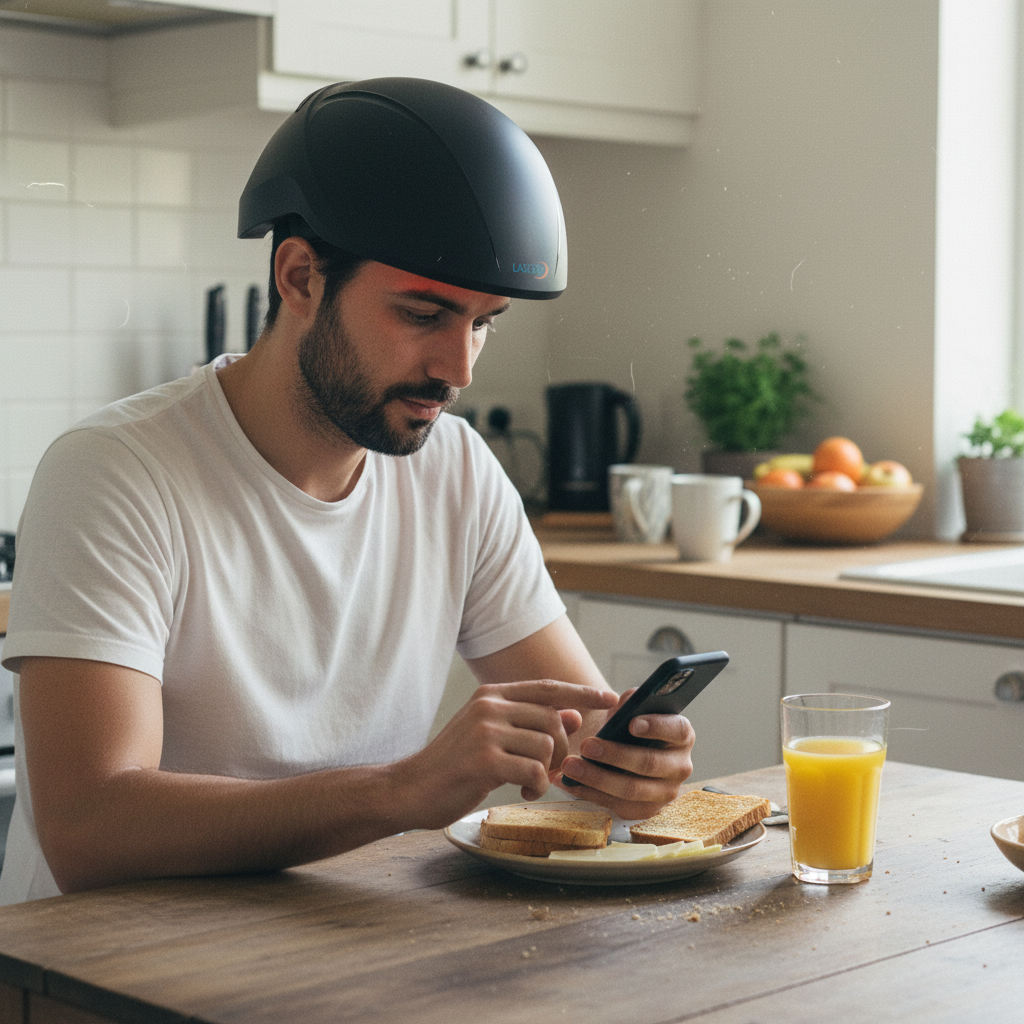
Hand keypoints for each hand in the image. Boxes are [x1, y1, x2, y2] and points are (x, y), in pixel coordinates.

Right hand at [397, 680, 618, 829]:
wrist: (411, 788)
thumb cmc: (454, 764)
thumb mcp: (492, 735)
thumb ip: (530, 723)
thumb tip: (574, 714)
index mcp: (491, 695)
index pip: (547, 687)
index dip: (581, 692)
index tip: (610, 697)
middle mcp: (489, 706)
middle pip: (552, 719)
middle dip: (561, 748)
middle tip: (549, 768)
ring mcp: (485, 731)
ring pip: (546, 745)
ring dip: (547, 770)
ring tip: (529, 782)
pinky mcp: (484, 759)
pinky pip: (534, 770)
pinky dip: (536, 785)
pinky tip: (521, 790)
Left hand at [553, 689, 695, 819]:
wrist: (620, 749)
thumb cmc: (626, 725)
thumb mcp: (629, 708)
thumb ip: (628, 702)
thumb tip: (622, 703)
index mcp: (682, 735)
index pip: (677, 730)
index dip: (656, 726)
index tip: (631, 723)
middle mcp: (679, 766)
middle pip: (649, 763)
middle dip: (615, 754)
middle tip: (586, 744)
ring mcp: (664, 792)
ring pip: (630, 789)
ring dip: (596, 778)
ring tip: (570, 765)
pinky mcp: (644, 810)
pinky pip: (616, 805)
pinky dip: (589, 793)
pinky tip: (569, 782)